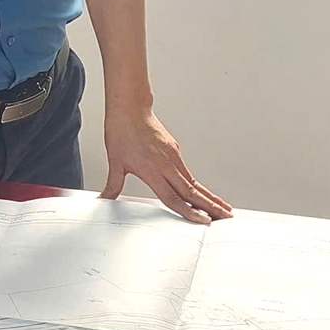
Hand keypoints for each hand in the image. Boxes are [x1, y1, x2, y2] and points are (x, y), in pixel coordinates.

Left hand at [100, 108, 233, 223]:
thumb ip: (113, 184)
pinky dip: (198, 186)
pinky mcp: (175, 151)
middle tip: (225, 217)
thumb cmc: (122, 132)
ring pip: (193, 183)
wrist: (130, 108)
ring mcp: (173, 157)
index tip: (203, 220)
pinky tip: (204, 194)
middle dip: (210, 207)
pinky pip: (188, 174)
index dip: (188, 211)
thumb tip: (104, 199)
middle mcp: (167, 164)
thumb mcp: (115, 161)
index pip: (173, 197)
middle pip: (191, 192)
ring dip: (209, 197)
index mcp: (152, 169)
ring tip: (223, 209)